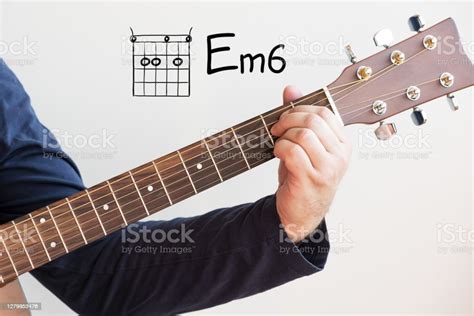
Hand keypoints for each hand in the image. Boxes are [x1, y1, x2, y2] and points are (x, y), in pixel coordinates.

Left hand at [271, 86, 351, 242]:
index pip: (325, 113)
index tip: (286, 117)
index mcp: (342, 144)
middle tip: (276, 128)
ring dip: (283, 136)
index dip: (301, 109)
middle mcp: (339, 156)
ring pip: (303, 135)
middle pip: (314, 121)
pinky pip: (292, 151)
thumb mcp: (303, 146)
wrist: (299, 214)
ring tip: (278, 144)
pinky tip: (278, 154)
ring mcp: (327, 169)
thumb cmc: (302, 178)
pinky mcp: (310, 179)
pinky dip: (279, 148)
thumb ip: (299, 117)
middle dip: (288, 119)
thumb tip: (291, 89)